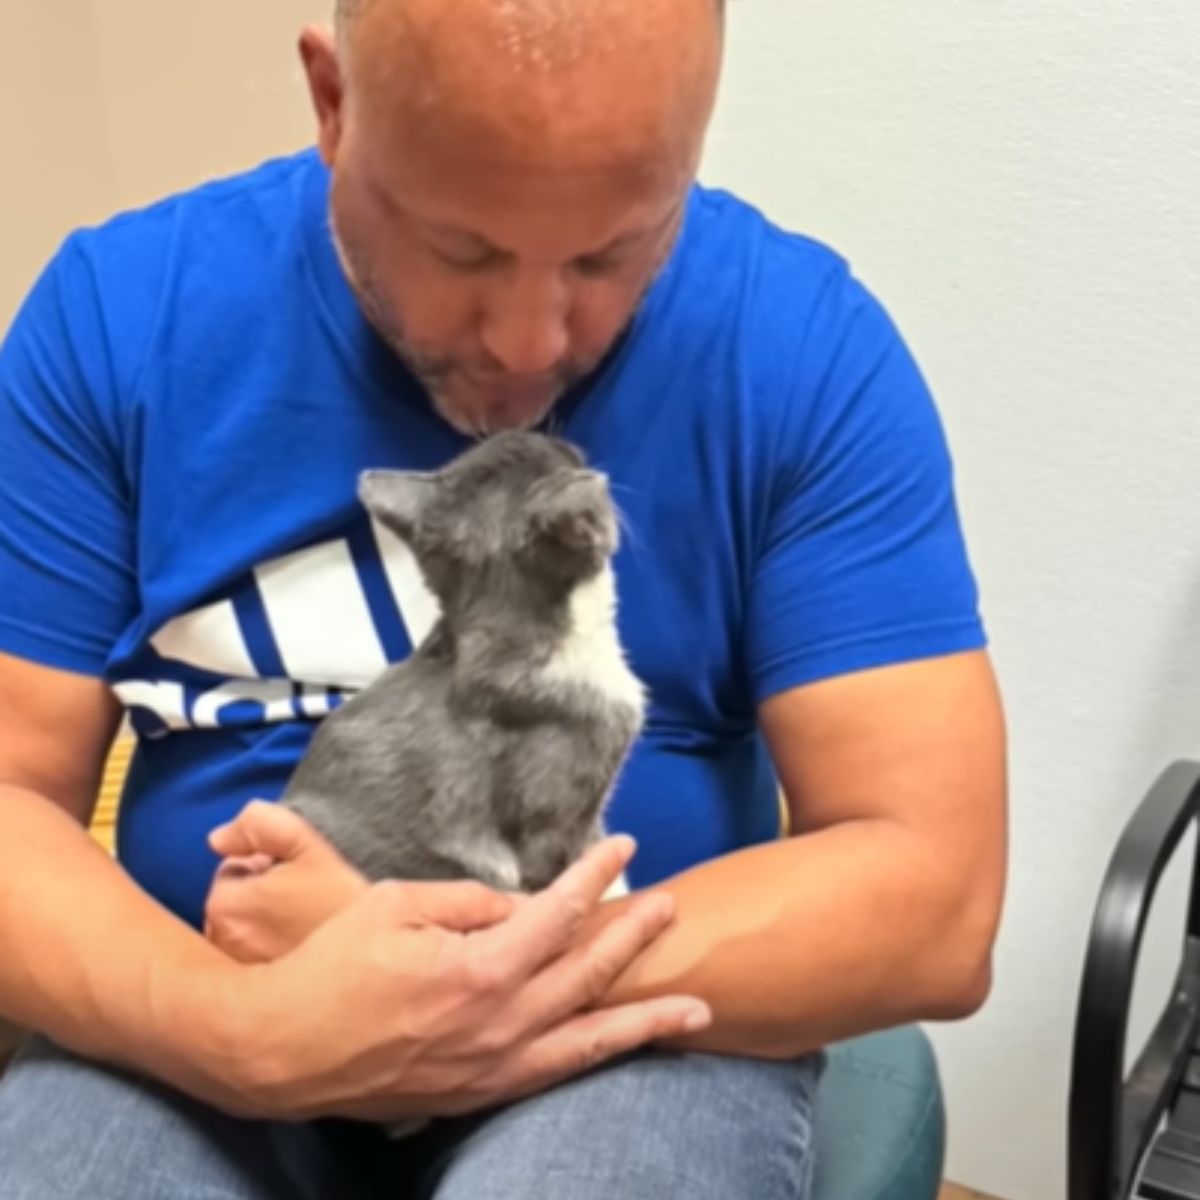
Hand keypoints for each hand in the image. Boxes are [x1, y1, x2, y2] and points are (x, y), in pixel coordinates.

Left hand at [204, 802, 368, 962]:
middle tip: (304, 900)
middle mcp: (219, 944)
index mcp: (224, 905)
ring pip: (242, 931)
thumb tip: (218, 839)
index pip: (232, 869)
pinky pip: (251, 960)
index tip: (299, 877)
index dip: (268, 865)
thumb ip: (259, 824)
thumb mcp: (307, 844)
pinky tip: (299, 950)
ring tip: (305, 926)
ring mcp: (233, 973)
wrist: (374, 957)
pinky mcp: (250, 997)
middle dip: (260, 896)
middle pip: (234, 902)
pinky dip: (268, 952)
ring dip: (262, 924)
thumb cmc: (342, 900)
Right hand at [220, 836, 710, 1123]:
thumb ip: (467, 903)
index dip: (596, 878)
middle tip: (670, 907)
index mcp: (477, 970)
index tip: (624, 848)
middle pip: (587, 974)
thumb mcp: (394, 905)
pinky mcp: (476, 1096)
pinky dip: (594, 1059)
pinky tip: (619, 1049)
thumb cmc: (330, 966)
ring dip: (645, 1021)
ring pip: (587, 1042)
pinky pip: (552, 1077)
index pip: (558, 915)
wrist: (279, 1051)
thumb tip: (520, 905)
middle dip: (634, 937)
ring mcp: (491, 1068)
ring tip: (696, 1011)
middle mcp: (498, 1025)